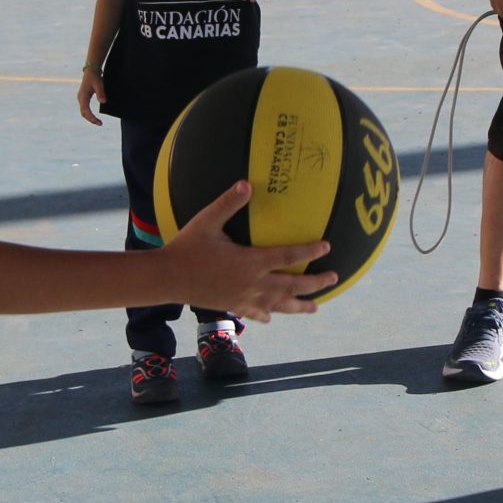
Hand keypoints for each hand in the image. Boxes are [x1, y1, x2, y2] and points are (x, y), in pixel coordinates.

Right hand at [76, 67, 105, 124]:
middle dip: (91, 119)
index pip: (85, 110)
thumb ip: (101, 93)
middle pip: (83, 113)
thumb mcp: (99, 84)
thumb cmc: (95, 77)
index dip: (91, 117)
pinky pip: (85, 109)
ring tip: (98, 122)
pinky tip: (94, 117)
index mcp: (83, 96)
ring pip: (83, 111)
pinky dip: (89, 114)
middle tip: (100, 123)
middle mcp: (80, 98)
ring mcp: (81, 98)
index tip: (98, 122)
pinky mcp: (84, 98)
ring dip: (90, 117)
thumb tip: (103, 102)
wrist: (91, 71)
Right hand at [166, 182, 335, 319]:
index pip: (288, 258)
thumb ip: (229, 203)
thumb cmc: (187, 247)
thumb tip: (247, 184)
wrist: (168, 278)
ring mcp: (244, 298)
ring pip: (279, 305)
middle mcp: (253, 284)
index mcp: (251, 262)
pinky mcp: (232, 306)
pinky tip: (272, 318)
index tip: (327, 247)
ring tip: (316, 308)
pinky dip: (267, 314)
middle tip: (334, 277)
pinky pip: (255, 313)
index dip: (309, 252)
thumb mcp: (207, 221)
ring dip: (300, 306)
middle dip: (316, 283)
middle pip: (292, 286)